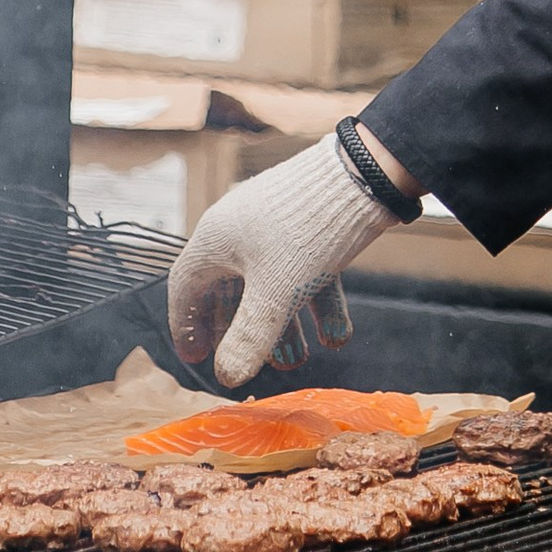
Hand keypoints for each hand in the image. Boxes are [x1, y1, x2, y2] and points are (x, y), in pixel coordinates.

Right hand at [166, 135, 396, 389]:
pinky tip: (337, 338)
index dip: (187, 325)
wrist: (366, 173)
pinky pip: (305, 272)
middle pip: (229, 290)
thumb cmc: (307, 231)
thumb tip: (227, 379)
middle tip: (249, 364)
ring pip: (272, 285)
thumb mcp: (277, 292)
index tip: (196, 358)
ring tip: (300, 362)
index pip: (185, 287)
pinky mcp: (310, 226)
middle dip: (243, 332)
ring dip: (285, 326)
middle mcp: (240, 229)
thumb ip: (250, 337)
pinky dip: (316, 305)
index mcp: (216, 238)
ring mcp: (276, 226)